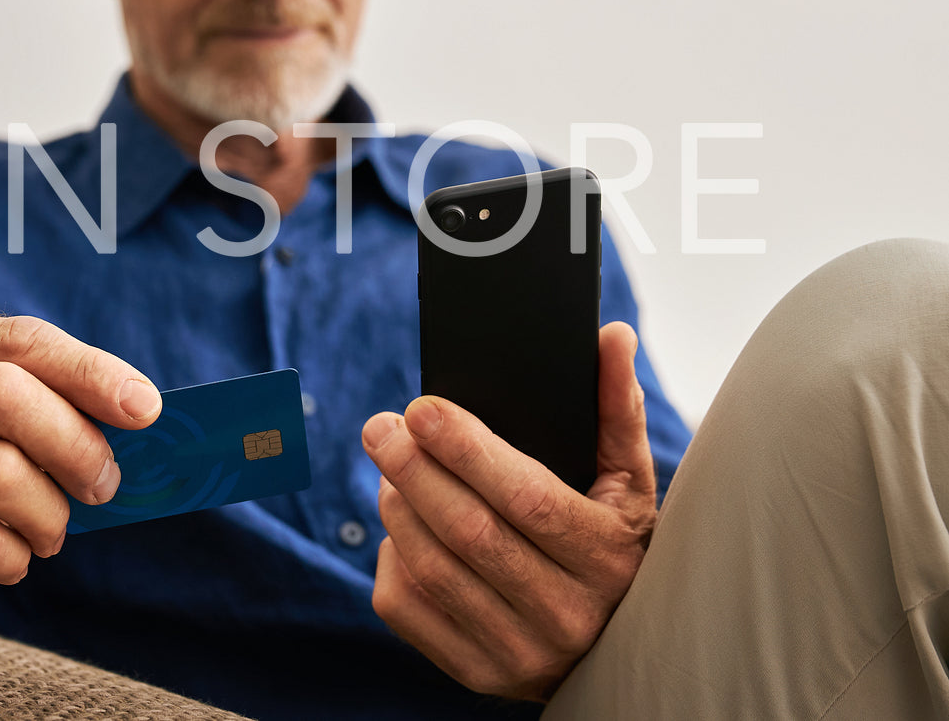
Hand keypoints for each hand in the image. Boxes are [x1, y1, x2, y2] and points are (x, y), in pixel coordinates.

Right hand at [0, 316, 157, 648]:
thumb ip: (43, 406)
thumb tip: (140, 416)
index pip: (16, 340)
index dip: (90, 371)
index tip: (146, 409)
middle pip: (5, 395)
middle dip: (76, 444)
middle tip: (106, 486)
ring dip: (49, 514)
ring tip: (50, 532)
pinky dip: (14, 557)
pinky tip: (8, 559)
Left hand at [362, 322, 655, 700]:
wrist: (614, 645)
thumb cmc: (612, 540)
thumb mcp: (627, 480)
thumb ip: (615, 406)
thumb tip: (611, 334)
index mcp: (608, 558)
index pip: (527, 499)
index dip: (468, 450)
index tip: (423, 408)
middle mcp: (569, 614)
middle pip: (468, 533)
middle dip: (414, 470)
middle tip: (381, 428)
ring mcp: (521, 653)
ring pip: (432, 569)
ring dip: (399, 507)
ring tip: (389, 469)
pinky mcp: (478, 673)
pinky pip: (408, 610)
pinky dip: (391, 560)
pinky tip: (400, 526)